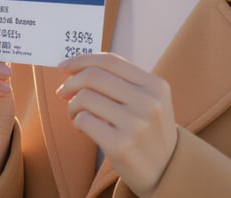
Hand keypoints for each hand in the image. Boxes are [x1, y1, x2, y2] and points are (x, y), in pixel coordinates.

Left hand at [56, 53, 177, 195]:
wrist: (167, 171)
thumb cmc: (148, 132)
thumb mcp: (149, 101)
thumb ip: (121, 82)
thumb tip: (75, 67)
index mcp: (156, 86)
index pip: (110, 61)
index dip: (82, 60)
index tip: (64, 66)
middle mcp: (149, 102)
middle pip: (94, 76)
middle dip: (71, 83)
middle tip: (63, 93)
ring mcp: (136, 124)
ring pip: (85, 97)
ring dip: (72, 105)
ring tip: (76, 115)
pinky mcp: (121, 146)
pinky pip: (84, 120)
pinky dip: (76, 122)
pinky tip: (82, 128)